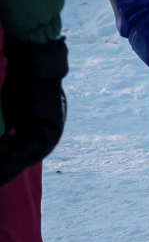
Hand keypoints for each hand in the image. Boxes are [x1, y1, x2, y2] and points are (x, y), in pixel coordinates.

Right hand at [0, 37, 68, 186]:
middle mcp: (50, 140)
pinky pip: (22, 151)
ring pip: (20, 160)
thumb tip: (3, 146)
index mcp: (43, 137)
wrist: (35, 70)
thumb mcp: (13, 115)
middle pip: (20, 163)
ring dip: (3, 167)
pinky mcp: (46, 133)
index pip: (20, 159)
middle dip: (3, 171)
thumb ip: (9, 132)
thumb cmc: (21, 88)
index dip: (4, 169)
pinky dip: (6, 157)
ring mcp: (50, 138)